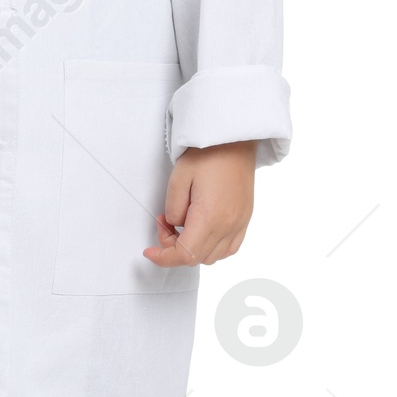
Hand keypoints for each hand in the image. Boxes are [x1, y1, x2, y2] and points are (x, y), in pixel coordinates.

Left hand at [143, 140, 256, 267]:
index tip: (150, 251)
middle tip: (164, 225)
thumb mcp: (178, 178)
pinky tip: (201, 231)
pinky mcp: (245, 218)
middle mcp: (228, 225)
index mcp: (209, 216)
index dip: (163, 258)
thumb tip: (175, 225)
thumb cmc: (208, 153)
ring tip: (182, 225)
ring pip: (213, 256)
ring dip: (193, 249)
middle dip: (174, 249)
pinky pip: (229, 247)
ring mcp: (240, 223)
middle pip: (197, 258)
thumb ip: (173, 209)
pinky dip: (212, 247)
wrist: (234, 138)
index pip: (184, 255)